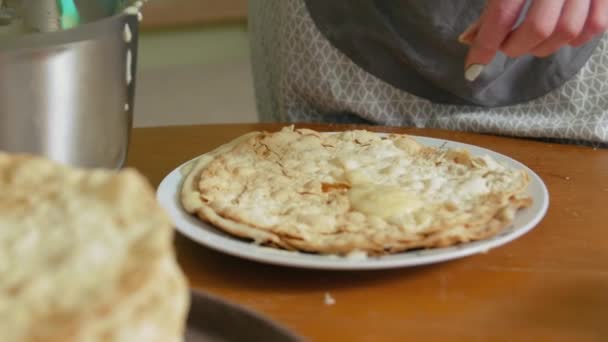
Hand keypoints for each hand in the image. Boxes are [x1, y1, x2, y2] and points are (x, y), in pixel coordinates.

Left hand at [461, 0, 607, 80]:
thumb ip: (492, 5)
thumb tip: (468, 39)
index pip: (503, 13)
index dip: (486, 44)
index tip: (473, 66)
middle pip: (539, 28)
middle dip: (514, 47)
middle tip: (503, 45)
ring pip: (568, 32)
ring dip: (541, 46)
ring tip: (527, 40)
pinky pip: (596, 26)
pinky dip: (573, 39)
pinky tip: (556, 34)